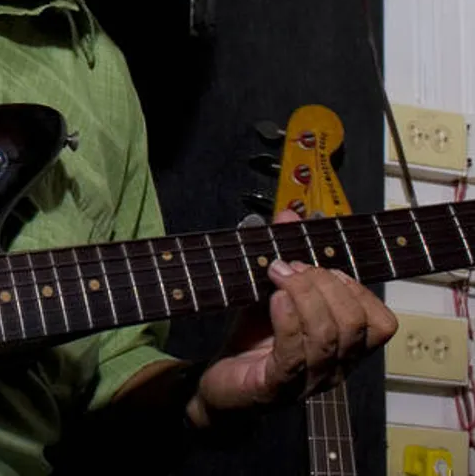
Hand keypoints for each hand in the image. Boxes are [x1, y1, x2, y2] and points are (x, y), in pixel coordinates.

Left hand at [188, 210, 397, 426]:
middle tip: (288, 267)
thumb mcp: (270, 290)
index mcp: (345, 346)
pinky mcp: (279, 387)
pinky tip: (274, 298)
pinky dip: (288, 317)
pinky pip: (296, 353)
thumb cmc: (253, 338)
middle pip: (355, 323)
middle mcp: (336, 367)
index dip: (356, 287)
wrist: (220, 383)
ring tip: (276, 274)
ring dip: (303, 294)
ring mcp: (310, 380)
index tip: (319, 266)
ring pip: (329, 336)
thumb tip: (289, 214)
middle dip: (324, 284)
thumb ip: (284, 253)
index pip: (381, 322)